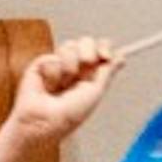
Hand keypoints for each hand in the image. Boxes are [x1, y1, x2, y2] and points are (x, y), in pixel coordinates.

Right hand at [0, 39, 120, 161]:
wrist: (45, 121)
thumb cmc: (71, 113)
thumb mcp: (96, 90)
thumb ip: (108, 71)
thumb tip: (122, 57)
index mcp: (89, 73)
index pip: (99, 49)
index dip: (104, 47)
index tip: (106, 55)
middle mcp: (73, 67)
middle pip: (86, 41)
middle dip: (88, 51)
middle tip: (86, 64)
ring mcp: (56, 65)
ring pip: (69, 46)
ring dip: (69, 67)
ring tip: (63, 84)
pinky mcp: (40, 65)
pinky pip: (51, 57)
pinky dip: (52, 73)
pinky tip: (48, 85)